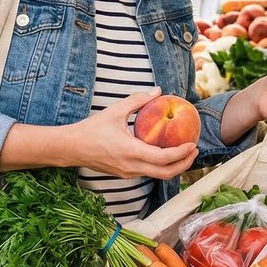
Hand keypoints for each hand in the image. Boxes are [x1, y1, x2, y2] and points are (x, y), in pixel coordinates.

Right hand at [65, 89, 197, 178]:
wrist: (71, 148)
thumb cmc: (91, 129)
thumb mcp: (115, 111)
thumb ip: (137, 100)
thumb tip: (158, 90)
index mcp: (130, 152)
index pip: (163, 158)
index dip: (181, 153)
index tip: (193, 144)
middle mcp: (131, 167)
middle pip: (165, 173)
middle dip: (184, 164)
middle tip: (194, 150)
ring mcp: (128, 173)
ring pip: (157, 175)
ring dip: (174, 166)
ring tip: (184, 152)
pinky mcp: (125, 174)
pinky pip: (148, 172)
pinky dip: (161, 166)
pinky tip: (165, 153)